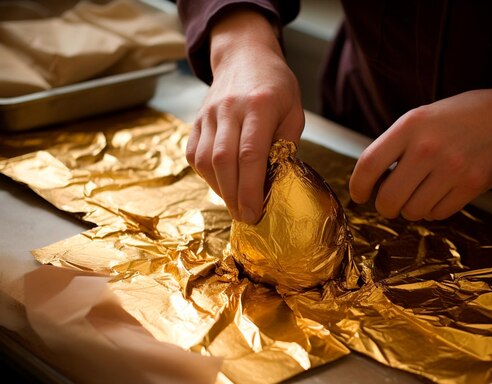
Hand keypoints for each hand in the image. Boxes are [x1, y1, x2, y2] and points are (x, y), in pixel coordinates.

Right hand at [186, 9, 304, 223]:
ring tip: (235, 204)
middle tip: (245, 217)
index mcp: (260, 105)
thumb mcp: (294, 111)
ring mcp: (209, 114)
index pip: (251, 154)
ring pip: (205, 160)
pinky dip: (206, 176)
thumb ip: (286, 145)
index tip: (255, 213)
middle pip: (224, 161)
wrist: (244, 56)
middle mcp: (230, 109)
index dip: (251, 188)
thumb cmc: (276, 86)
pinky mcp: (197, 120)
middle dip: (234, 196)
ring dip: (219, 189)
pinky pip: (194, 154)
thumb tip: (275, 181)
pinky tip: (221, 185)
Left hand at [349, 78, 491, 220]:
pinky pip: (438, 214)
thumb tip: (372, 180)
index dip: (358, 186)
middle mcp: (427, 147)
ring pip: (412, 211)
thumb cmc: (465, 116)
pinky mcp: (472, 185)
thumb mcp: (425, 116)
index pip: (368, 164)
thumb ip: (398, 144)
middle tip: (389, 202)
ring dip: (411, 209)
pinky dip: (434, 211)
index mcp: (411, 125)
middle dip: (385, 206)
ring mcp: (451, 168)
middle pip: (388, 198)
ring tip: (420, 195)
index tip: (359, 195)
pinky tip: (439, 196)